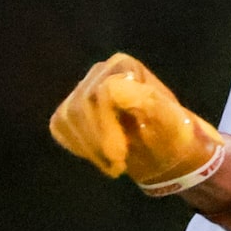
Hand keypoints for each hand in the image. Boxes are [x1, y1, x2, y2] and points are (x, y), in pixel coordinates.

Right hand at [50, 53, 227, 195]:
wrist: (161, 148)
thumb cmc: (169, 133)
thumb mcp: (169, 121)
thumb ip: (148, 102)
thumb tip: (115, 87)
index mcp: (124, 67)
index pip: (101, 93)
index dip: (106, 127)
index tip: (120, 155)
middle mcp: (99, 72)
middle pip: (80, 105)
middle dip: (98, 141)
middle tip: (119, 163)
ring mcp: (81, 89)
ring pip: (67, 117)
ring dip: (90, 148)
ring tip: (115, 163)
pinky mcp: (69, 109)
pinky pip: (60, 128)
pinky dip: (80, 147)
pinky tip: (102, 155)